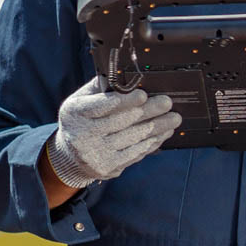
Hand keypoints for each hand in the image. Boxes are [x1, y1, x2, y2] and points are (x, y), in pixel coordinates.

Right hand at [46, 77, 181, 187]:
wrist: (71, 155)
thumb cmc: (82, 119)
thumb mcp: (80, 99)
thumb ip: (99, 87)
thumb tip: (123, 77)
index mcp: (74, 113)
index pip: (101, 106)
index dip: (123, 101)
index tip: (143, 95)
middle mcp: (82, 136)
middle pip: (122, 122)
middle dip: (148, 111)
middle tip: (167, 102)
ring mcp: (95, 155)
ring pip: (133, 139)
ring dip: (157, 128)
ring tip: (174, 118)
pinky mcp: (109, 168)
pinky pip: (135, 153)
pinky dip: (152, 142)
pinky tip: (164, 133)